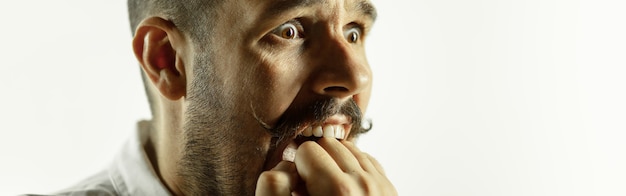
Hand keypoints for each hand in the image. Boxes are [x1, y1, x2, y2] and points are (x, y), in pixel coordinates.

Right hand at [256, 137, 396, 194]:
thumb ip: (272, 190)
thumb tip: (280, 168)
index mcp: (338, 190)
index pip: (308, 150)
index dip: (296, 167)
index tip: (296, 188)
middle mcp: (365, 185)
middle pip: (331, 144)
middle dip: (316, 161)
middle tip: (309, 187)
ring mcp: (381, 187)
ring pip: (350, 149)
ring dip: (334, 163)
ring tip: (325, 189)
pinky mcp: (390, 191)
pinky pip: (367, 162)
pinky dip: (352, 169)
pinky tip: (342, 190)